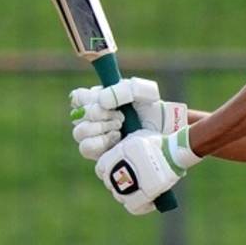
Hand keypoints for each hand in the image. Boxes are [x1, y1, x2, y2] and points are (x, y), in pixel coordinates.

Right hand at [69, 77, 187, 159]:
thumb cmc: (154, 112)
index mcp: (100, 101)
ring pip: (79, 133)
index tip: (104, 101)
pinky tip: (117, 139)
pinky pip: (86, 148)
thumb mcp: (144, 93)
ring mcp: (96, 138)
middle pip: (78, 115)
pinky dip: (101, 142)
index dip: (87, 98)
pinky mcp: (100, 155)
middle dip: (98, 114)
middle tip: (121, 117)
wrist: (167, 135)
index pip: (78, 97)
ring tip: (119, 127)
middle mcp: (94, 120)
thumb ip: (123, 89)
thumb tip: (102, 101)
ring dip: (99, 128)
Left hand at [94, 127, 202, 215]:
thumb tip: (125, 154)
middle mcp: (115, 173)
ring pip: (120, 196)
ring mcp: (126, 187)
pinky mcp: (140, 197)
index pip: (101, 169)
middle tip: (134, 180)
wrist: (172, 152)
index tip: (120, 170)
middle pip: (109, 183)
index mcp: (113, 157)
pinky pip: (133, 207)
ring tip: (142, 189)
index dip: (109, 171)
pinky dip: (141, 206)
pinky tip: (149, 201)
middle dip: (119, 182)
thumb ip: (126, 147)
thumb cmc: (157, 143)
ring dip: (129, 194)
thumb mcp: (137, 138)